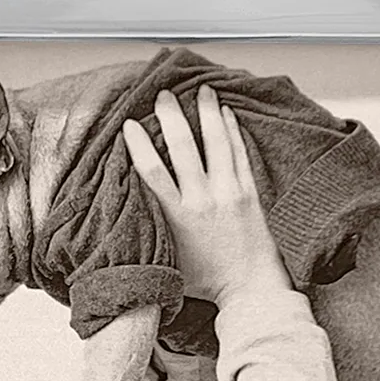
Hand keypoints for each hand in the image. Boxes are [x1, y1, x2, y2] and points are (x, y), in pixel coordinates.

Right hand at [121, 86, 287, 306]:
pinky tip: (226, 113)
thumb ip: (154, 230)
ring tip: (201, 90)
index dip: (139, 144)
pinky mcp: (250, 193)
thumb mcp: (169, 258)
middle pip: (183, 148)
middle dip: (171, 117)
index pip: (153, 171)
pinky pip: (239, 153)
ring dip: (207, 113)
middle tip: (163, 96)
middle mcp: (204, 200)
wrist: (250, 290)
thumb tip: (131, 210)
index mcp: (178, 217)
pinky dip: (232, 131)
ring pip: (216, 143)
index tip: (129, 125)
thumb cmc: (206, 281)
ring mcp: (229, 193)